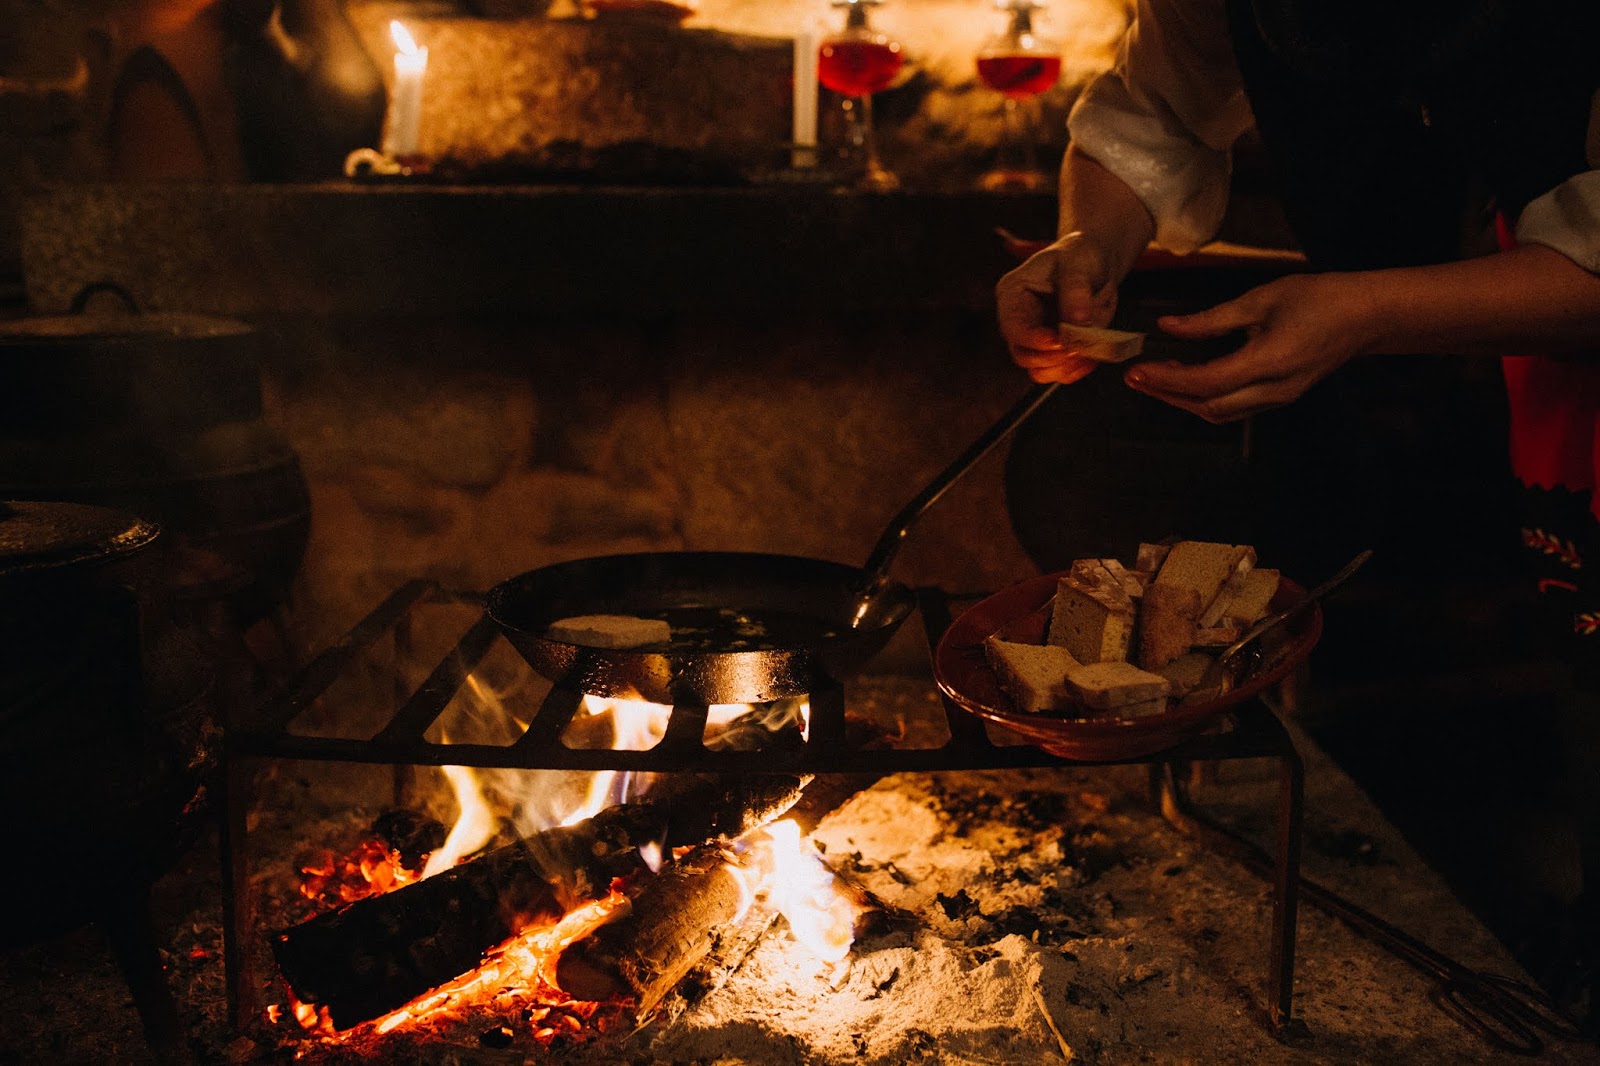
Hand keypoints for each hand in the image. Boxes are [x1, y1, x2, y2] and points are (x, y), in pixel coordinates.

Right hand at [995, 231, 1121, 384]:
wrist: (1094, 265)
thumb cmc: (1080, 256)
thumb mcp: (1078, 261)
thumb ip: (1076, 288)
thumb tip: (1078, 322)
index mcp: (1013, 294)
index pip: (1013, 327)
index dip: (1035, 339)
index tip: (1060, 341)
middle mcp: (1017, 321)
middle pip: (1024, 355)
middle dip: (1055, 355)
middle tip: (1083, 343)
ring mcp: (1033, 340)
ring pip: (1041, 370)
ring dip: (1068, 364)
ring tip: (1093, 345)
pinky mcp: (1050, 353)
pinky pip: (1060, 373)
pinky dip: (1078, 368)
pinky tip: (1094, 352)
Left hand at [1124, 273, 1377, 422]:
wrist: (1367, 316)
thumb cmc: (1319, 299)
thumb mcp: (1261, 299)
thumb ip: (1212, 319)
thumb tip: (1168, 327)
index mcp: (1268, 362)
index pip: (1206, 382)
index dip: (1167, 380)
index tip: (1136, 370)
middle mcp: (1273, 390)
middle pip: (1208, 407)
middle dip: (1167, 395)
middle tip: (1135, 378)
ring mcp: (1278, 399)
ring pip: (1220, 413)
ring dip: (1184, 401)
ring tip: (1156, 378)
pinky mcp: (1279, 397)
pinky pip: (1234, 408)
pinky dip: (1204, 398)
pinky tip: (1187, 380)